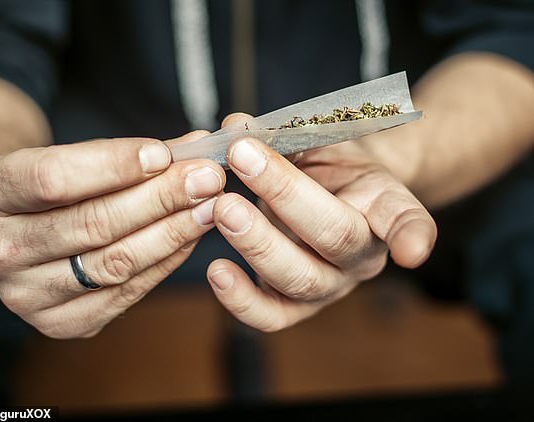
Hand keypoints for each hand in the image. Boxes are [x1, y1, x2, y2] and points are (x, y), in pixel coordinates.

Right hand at [0, 132, 224, 337]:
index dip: (114, 166)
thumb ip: (130, 154)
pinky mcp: (61, 324)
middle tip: (207, 178)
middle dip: (160, 199)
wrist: (28, 229)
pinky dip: (165, 262)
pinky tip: (191, 236)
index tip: (165, 154)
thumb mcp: (73, 157)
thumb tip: (195, 146)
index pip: (53, 179)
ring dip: (172, 232)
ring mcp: (26, 296)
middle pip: (91, 225)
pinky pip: (126, 293)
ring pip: (113, 263)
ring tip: (210, 206)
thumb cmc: (58, 186)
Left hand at [206, 114, 436, 331]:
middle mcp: (362, 256)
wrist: (326, 200)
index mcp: (383, 207)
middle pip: (333, 237)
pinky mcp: (294, 306)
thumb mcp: (320, 140)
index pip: (405, 220)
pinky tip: (216, 270)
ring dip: (256, 242)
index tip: (412, 252)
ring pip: (300, 279)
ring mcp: (329, 286)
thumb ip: (284, 133)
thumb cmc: (329, 168)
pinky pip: (270, 316)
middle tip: (243, 158)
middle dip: (284, 195)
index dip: (412, 236)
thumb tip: (234, 127)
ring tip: (222, 207)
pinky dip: (240, 300)